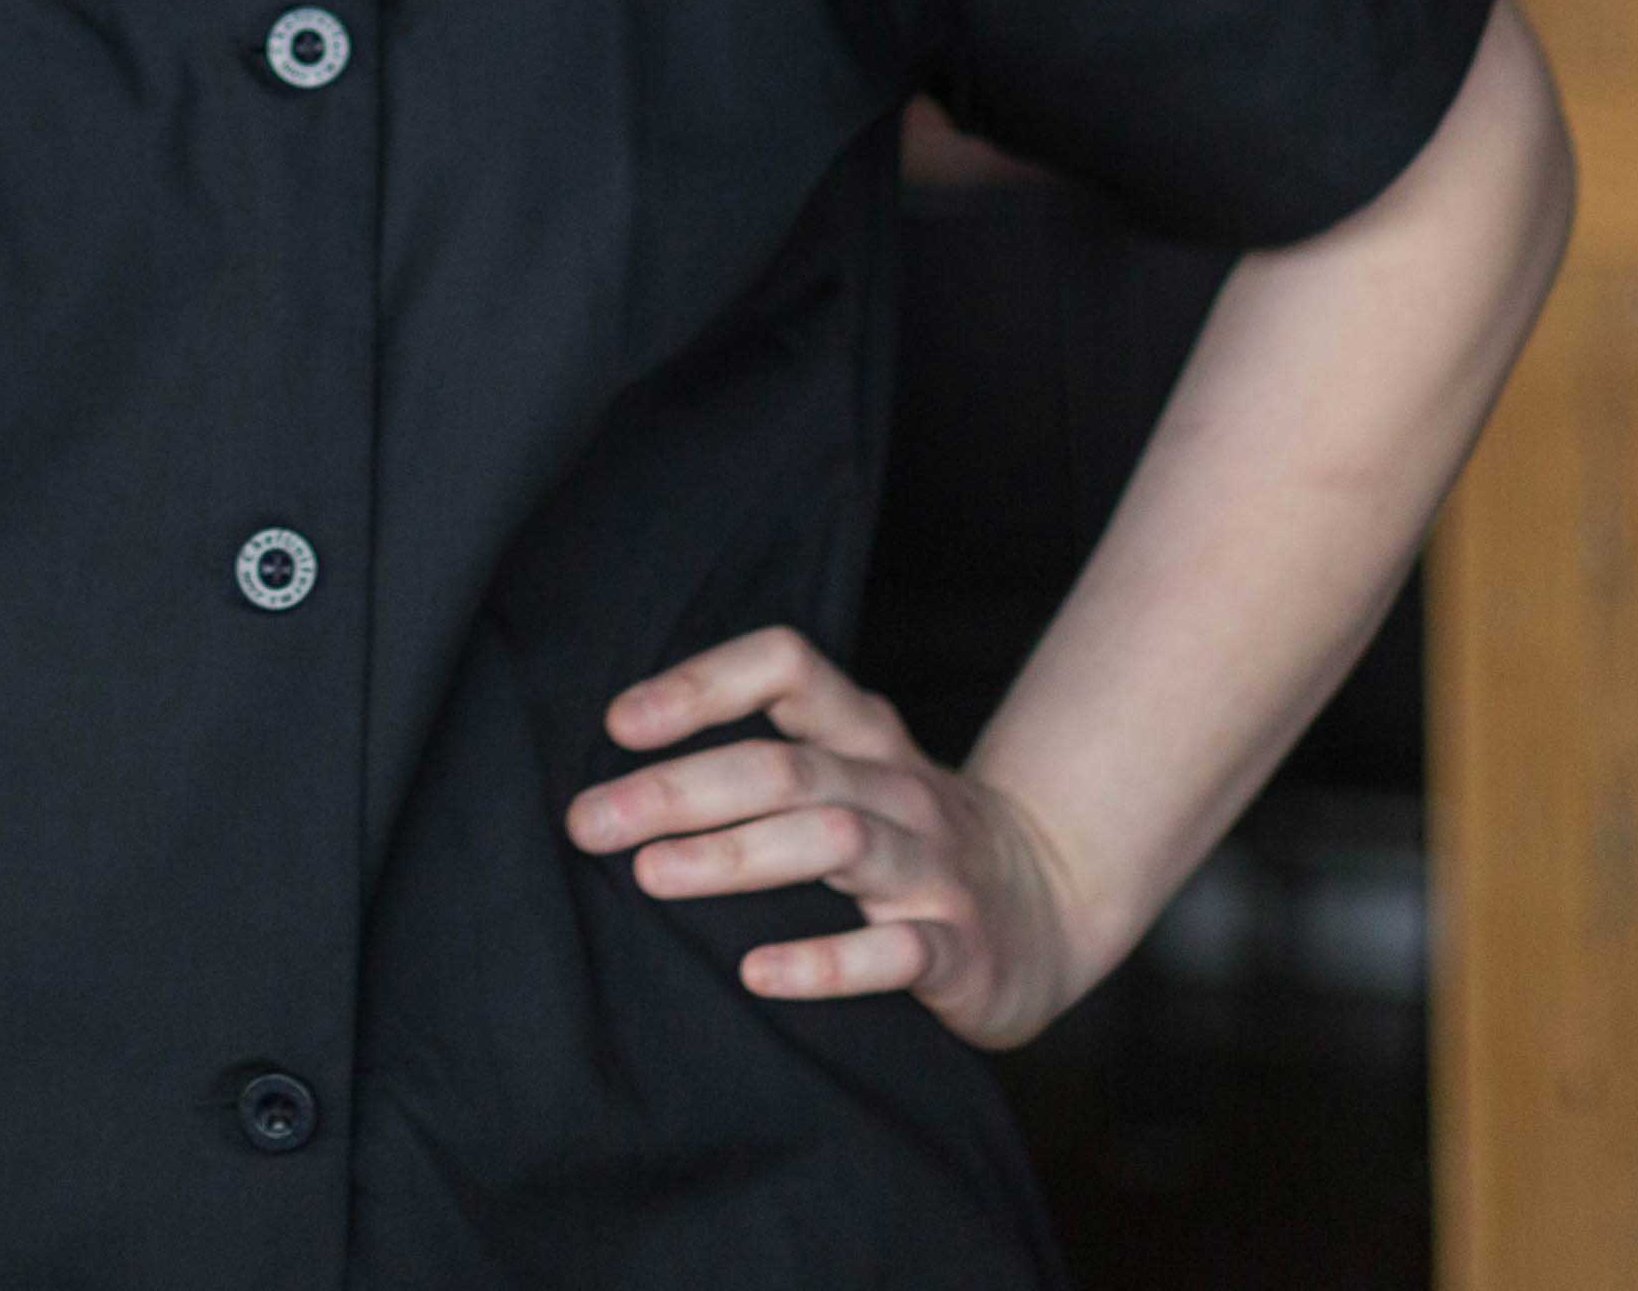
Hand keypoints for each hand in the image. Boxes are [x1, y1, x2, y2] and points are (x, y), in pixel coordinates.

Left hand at [563, 626, 1084, 1047]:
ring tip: (650, 876)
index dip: (704, 683)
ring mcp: (934, 864)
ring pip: (835, 840)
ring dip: (736, 855)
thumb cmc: (905, 836)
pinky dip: (825, 962)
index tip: (618, 723)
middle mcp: (896, 785)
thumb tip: (621, 769)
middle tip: (590, 822)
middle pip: (785, 766)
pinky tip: (756, 973)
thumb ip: (767, 758)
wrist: (1048, 905)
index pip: (787, 664)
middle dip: (680, 789)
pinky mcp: (961, 948)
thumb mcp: (850, 772)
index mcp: (862, 731)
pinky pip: (895, 951)